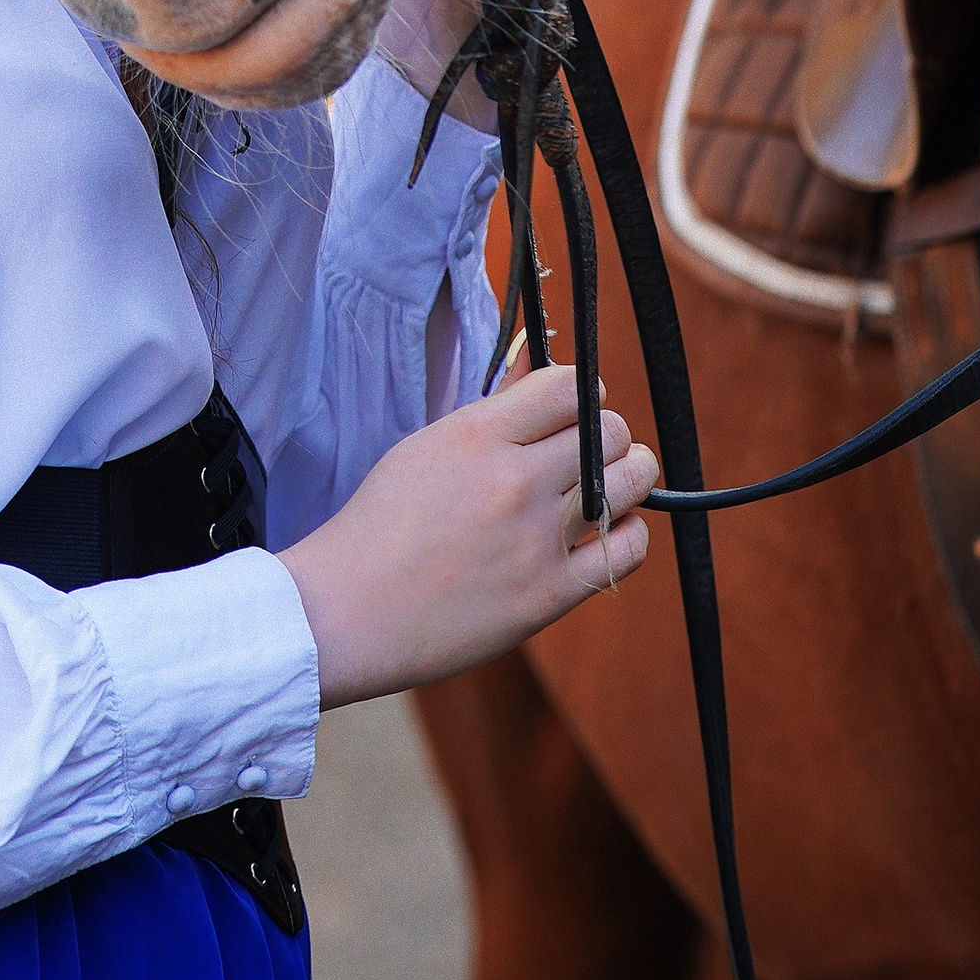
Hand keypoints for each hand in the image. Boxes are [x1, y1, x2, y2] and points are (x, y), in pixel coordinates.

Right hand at [279, 365, 657, 705]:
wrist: (348, 611)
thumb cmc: (380, 526)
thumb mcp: (425, 448)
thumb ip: (492, 413)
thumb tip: (538, 368)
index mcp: (476, 436)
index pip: (570, 386)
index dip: (582, 395)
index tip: (574, 412)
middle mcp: (514, 480)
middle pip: (610, 431)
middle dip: (605, 437)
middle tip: (586, 457)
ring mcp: (536, 538)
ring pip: (631, 480)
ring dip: (628, 477)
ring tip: (605, 489)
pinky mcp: (549, 593)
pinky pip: (629, 546)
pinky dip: (628, 533)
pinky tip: (603, 534)